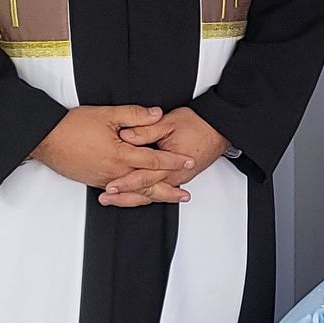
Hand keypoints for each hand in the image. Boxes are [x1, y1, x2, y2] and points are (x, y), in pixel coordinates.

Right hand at [32, 105, 196, 196]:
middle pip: (148, 185)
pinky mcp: (96, 182)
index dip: (173, 161)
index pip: (154, 161)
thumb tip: (157, 114)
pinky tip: (141, 197)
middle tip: (186, 194)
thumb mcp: (106, 114)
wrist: (46, 140)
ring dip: (154, 196)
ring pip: (134, 193)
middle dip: (169, 189)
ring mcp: (105, 180)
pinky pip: (121, 194)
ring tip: (170, 198)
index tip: (188, 161)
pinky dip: (134, 197)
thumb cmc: (72, 126)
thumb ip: (134, 115)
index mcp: (120, 154)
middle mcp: (115, 172)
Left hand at [104, 106, 229, 206]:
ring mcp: (176, 180)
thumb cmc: (197, 125)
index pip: (143, 177)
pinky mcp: (177, 179)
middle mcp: (174, 177)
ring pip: (151, 195)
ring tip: (113, 199)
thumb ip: (146, 129)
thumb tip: (126, 135)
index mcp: (170, 164)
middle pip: (145, 192)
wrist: (218, 130)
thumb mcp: (169, 123)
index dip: (124, 182)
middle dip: (123, 197)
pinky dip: (144, 195)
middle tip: (105, 197)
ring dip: (132, 198)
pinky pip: (158, 191)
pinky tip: (133, 196)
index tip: (109, 186)